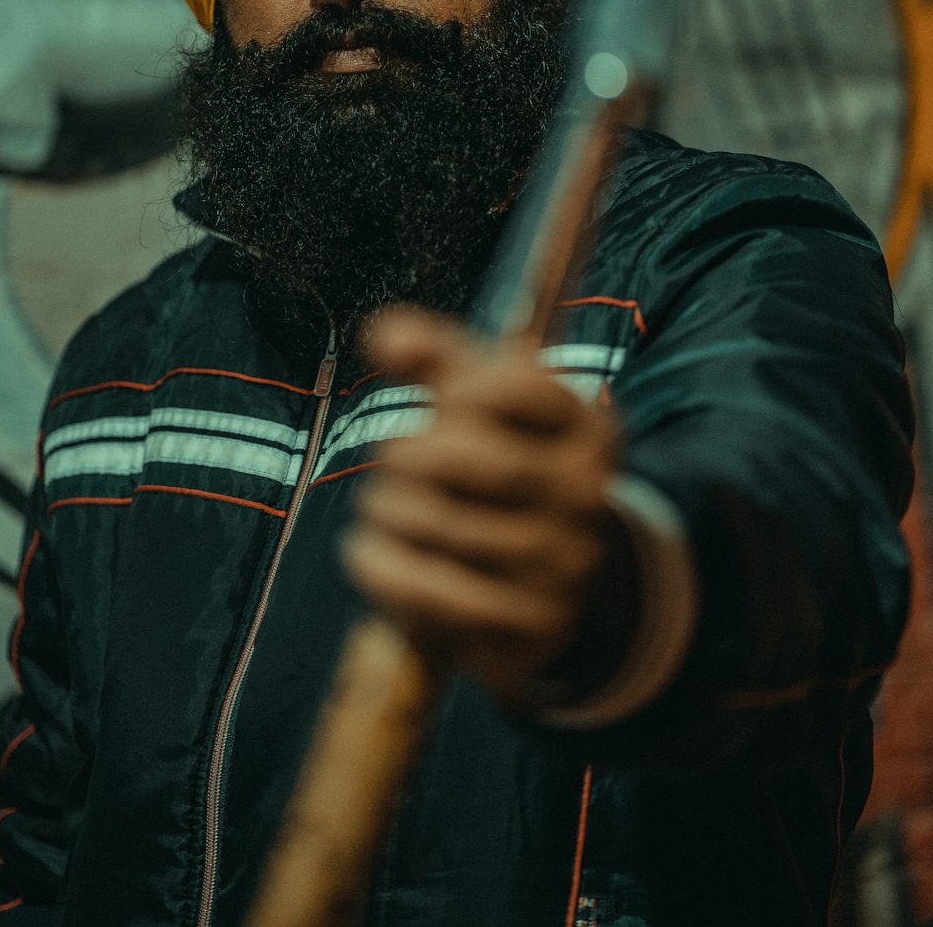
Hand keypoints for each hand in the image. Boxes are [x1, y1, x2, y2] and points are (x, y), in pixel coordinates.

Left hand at [341, 306, 621, 701]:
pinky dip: (384, 569)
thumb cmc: (501, 464)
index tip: (443, 401)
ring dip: (386, 511)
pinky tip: (370, 551)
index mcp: (585, 426)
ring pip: (445, 526)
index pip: (516, 386)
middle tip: (388, 459)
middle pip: (473, 458)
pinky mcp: (532, 623)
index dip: (458, 388)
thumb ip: (434, 357)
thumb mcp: (480, 401)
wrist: (548, 577)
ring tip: (380, 507)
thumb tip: (383, 333)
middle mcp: (587, 493)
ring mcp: (565, 563)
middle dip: (408, 455)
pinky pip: (437, 594)